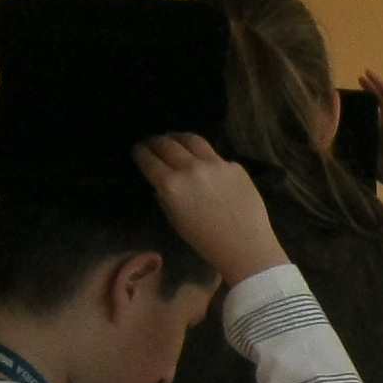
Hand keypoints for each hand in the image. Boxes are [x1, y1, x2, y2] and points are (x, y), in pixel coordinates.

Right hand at [135, 133, 288, 282]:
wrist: (245, 245)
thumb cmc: (205, 240)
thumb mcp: (175, 220)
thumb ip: (165, 196)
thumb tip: (162, 182)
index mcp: (171, 185)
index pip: (149, 161)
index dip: (140, 153)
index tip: (138, 149)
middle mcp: (191, 168)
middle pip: (167, 145)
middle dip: (155, 141)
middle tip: (152, 141)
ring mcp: (215, 164)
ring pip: (192, 140)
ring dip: (178, 137)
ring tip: (174, 138)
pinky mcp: (234, 165)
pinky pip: (214, 155)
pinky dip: (204, 156)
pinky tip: (203, 160)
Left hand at [360, 70, 382, 189]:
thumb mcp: (364, 156)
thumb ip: (353, 149)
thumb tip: (331, 147)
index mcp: (380, 132)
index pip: (371, 114)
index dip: (362, 104)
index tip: (352, 98)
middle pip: (378, 102)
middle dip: (369, 90)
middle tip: (360, 80)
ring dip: (374, 84)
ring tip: (365, 74)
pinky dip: (380, 85)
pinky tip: (370, 75)